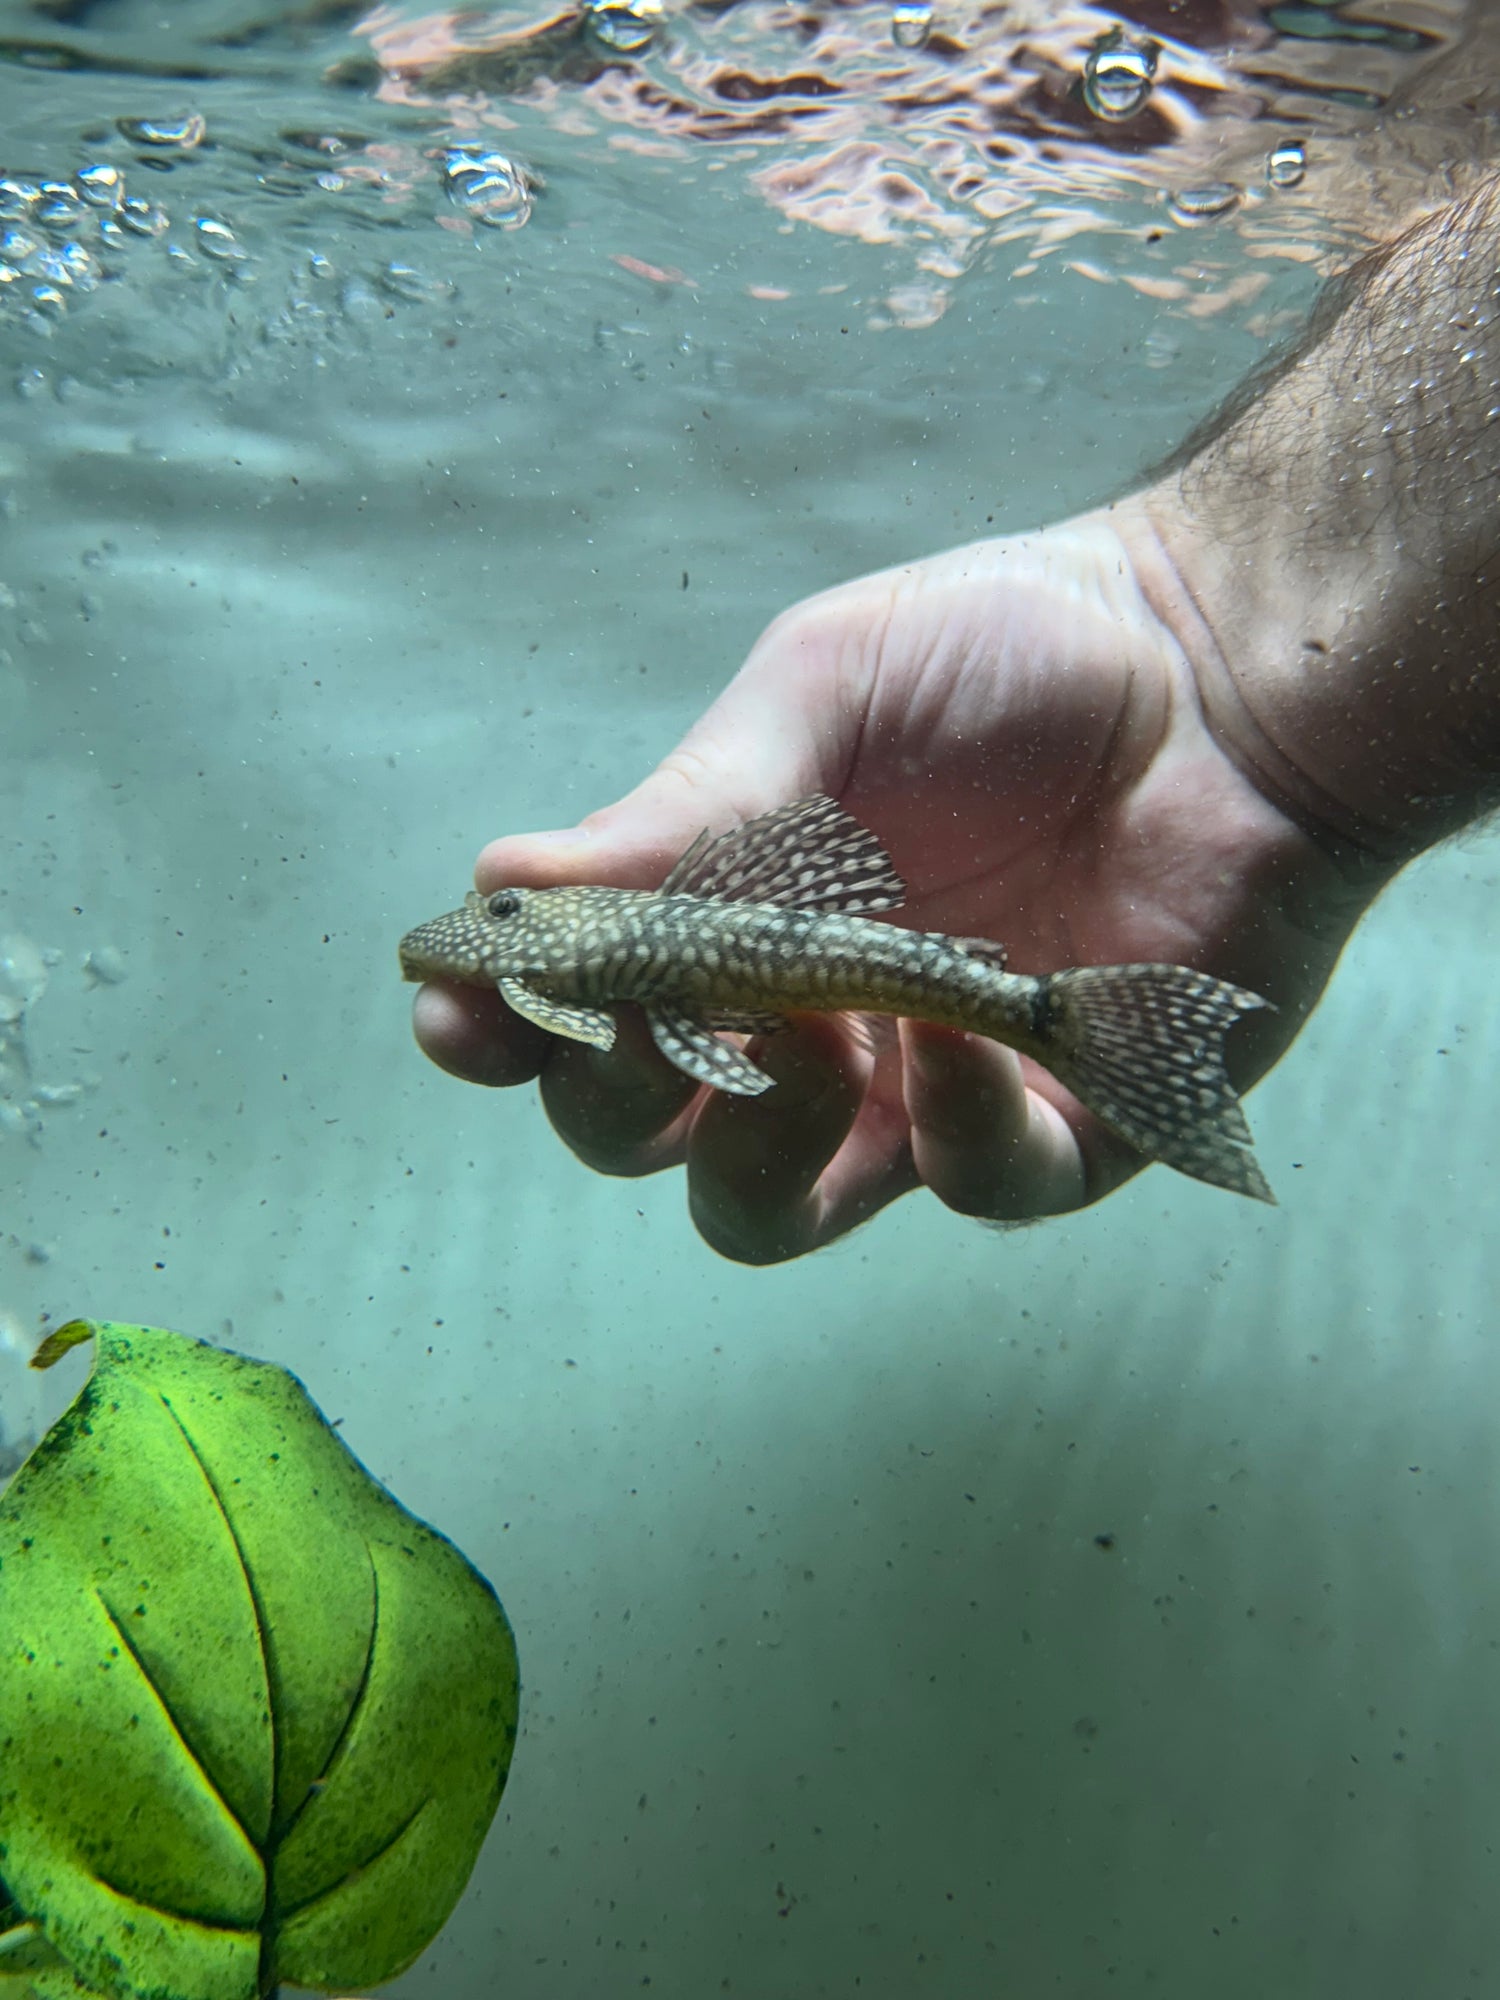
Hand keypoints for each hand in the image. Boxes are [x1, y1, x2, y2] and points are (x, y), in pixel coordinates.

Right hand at [411, 496, 1370, 1261]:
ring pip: (769, 1210)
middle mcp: (800, 1025)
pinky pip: (971, 1190)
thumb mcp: (825, 692)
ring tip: (808, 1035)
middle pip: (644, 1136)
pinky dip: (951, 1132)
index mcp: (728, 920)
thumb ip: (690, 807)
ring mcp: (918, 1094)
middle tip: (647, 1024)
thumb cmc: (1014, 655)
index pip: (581, 1014)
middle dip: (611, 1099)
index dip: (507, 1031)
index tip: (465, 1009)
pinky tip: (959, 1034)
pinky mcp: (1053, 1130)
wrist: (1225, 665)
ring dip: (753, 1148)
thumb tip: (507, 878)